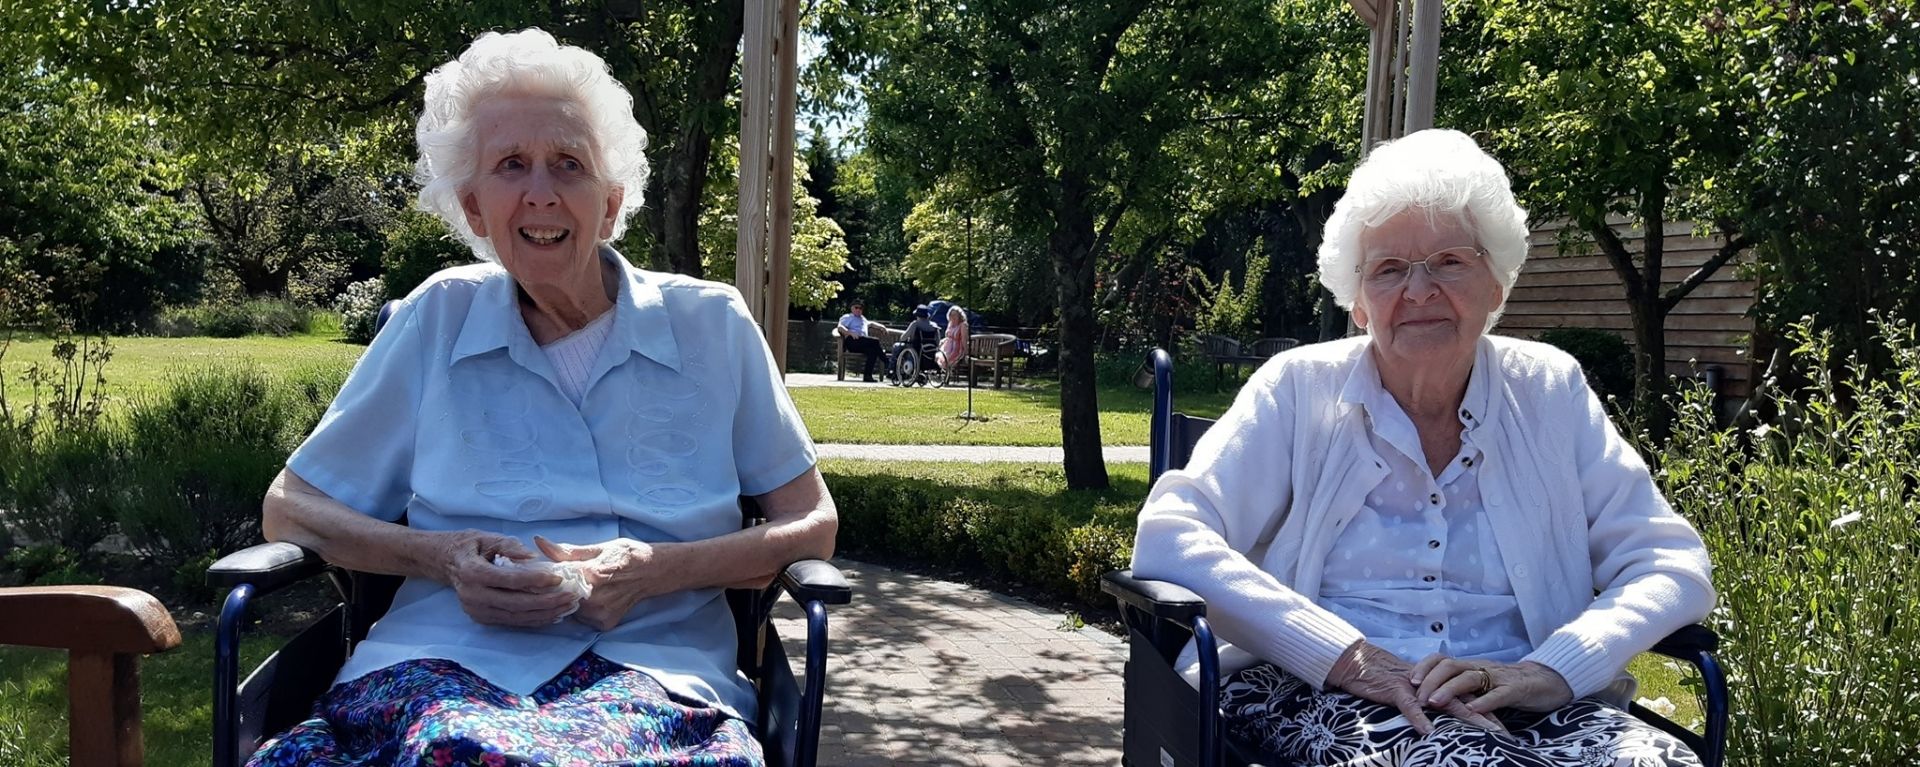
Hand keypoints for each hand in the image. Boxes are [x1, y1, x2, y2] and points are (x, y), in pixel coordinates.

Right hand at [438, 530, 575, 627]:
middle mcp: (473, 596)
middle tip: (572, 596)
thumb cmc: (470, 546)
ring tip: (568, 606)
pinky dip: (534, 619)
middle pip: (516, 604)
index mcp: (472, 573)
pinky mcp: (482, 619)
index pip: (510, 580)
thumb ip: (510, 546)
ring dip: (545, 614)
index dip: (536, 580)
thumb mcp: (487, 537)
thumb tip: (533, 557)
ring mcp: (476, 611)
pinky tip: (553, 614)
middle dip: (547, 602)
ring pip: (516, 617)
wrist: (445, 562)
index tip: (559, 578)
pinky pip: (512, 622)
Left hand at [535, 536, 681, 630]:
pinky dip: (581, 609)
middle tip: (563, 577)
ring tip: (581, 586)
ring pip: (569, 608)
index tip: (541, 571)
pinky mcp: (604, 624)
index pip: (554, 579)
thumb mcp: (599, 547)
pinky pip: (581, 618)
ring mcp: (600, 614)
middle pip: (559, 596)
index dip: (544, 575)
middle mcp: (595, 599)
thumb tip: (539, 542)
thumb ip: (568, 551)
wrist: (655, 572)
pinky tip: (592, 598)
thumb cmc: (628, 555)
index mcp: (592, 575)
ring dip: (568, 599)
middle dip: (556, 587)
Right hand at [1327, 641, 1505, 734]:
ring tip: (1486, 732)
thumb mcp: (1409, 692)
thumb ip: (1425, 702)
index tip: (1504, 730)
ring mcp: (1415, 687)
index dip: (1486, 712)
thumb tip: (1437, 721)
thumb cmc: (1382, 679)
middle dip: (1487, 718)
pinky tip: (1429, 731)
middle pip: (1466, 700)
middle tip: (1505, 734)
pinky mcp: (1395, 690)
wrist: (1357, 662)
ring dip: (1468, 717)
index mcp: (1436, 684)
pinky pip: (1409, 706)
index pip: (1467, 697)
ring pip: (1446, 702)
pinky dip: (1419, 718)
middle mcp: (1431, 684)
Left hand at [1412, 656, 1573, 713]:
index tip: (1409, 681)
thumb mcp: (1481, 685)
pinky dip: (1484, 702)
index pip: (1442, 659)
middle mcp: (1481, 668)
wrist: (1547, 681)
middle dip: (1431, 680)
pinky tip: (1472, 710)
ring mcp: (1498, 677)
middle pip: (1450, 666)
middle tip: (1418, 698)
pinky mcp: (1516, 689)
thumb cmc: (1507, 685)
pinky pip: (1498, 694)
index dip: (1424, 667)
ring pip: (1470, 678)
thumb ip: (1460, 688)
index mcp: (1470, 666)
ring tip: (1435, 702)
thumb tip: (1430, 697)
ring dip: (1449, 690)